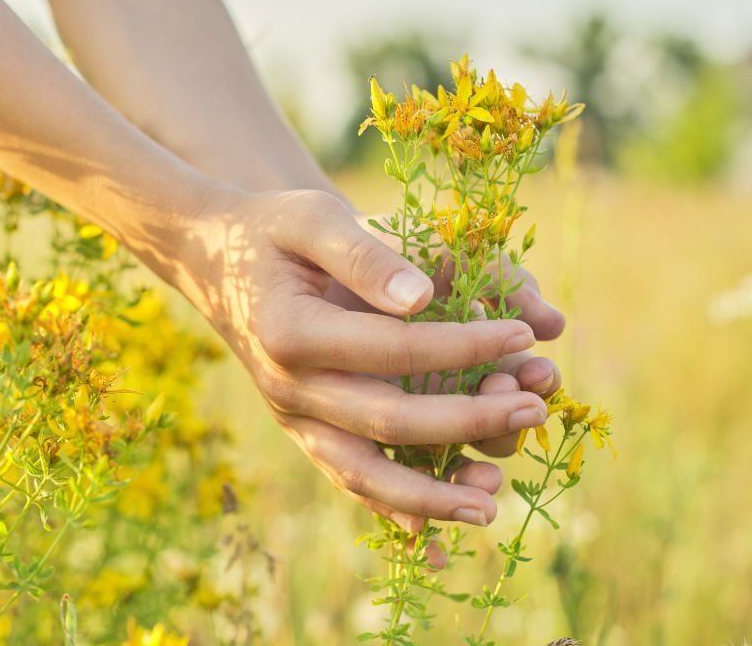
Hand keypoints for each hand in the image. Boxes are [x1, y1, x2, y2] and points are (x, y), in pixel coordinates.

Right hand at [157, 188, 551, 526]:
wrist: (217, 261)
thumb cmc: (274, 231)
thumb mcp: (313, 218)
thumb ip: (365, 254)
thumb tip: (423, 298)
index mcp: (291, 333)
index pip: (394, 350)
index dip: (464, 345)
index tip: (523, 335)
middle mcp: (289, 389)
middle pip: (388, 422)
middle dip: (468, 421)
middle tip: (533, 411)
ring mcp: (293, 419)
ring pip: (363, 475)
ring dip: (430, 496)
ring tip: (491, 504)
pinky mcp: (302, 432)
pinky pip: (347, 480)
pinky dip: (389, 510)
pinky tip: (433, 533)